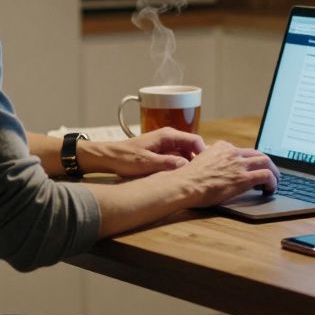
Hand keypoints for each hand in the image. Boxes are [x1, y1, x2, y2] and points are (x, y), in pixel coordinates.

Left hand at [77, 128, 204, 177]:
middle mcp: (169, 137)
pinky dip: (180, 166)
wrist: (109, 157)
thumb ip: (166, 163)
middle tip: (201, 175)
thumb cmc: (125, 158)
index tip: (206, 167)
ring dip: (189, 164)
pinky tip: (180, 177)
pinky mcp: (162, 152)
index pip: (194, 140)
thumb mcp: (146, 163)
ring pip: (185, 153)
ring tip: (193, 178)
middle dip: (198, 160)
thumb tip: (186, 164)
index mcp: (167, 135)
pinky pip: (177, 157)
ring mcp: (166, 144)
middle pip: (192, 147)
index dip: (203, 153)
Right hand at [175, 140, 279, 207]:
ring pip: (266, 162)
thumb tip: (210, 160)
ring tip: (275, 181)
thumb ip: (210, 158)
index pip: (243, 151)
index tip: (252, 166)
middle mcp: (233, 153)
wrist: (185, 184)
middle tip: (271, 172)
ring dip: (274, 171)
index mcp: (222, 147)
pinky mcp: (244, 178)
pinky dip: (273, 181)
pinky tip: (271, 188)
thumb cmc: (188, 178)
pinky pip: (266, 176)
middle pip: (258, 154)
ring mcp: (239, 164)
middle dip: (266, 163)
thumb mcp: (200, 161)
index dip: (250, 160)